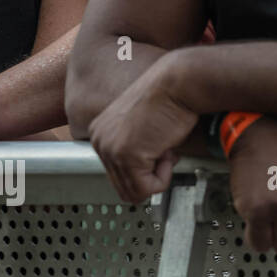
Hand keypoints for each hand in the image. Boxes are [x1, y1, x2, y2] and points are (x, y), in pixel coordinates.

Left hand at [86, 55, 194, 202]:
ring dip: (158, 176)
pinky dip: (163, 177)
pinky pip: (147, 188)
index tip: (157, 148)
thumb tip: (140, 181)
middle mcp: (99, 141)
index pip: (116, 175)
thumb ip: (133, 151)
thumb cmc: (168, 102)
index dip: (144, 168)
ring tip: (165, 148)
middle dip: (150, 175)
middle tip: (163, 150)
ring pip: (135, 191)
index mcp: (100, 133)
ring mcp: (110, 149)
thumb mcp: (141, 129)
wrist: (178, 85)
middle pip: (123, 187)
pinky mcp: (126, 155)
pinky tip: (166, 150)